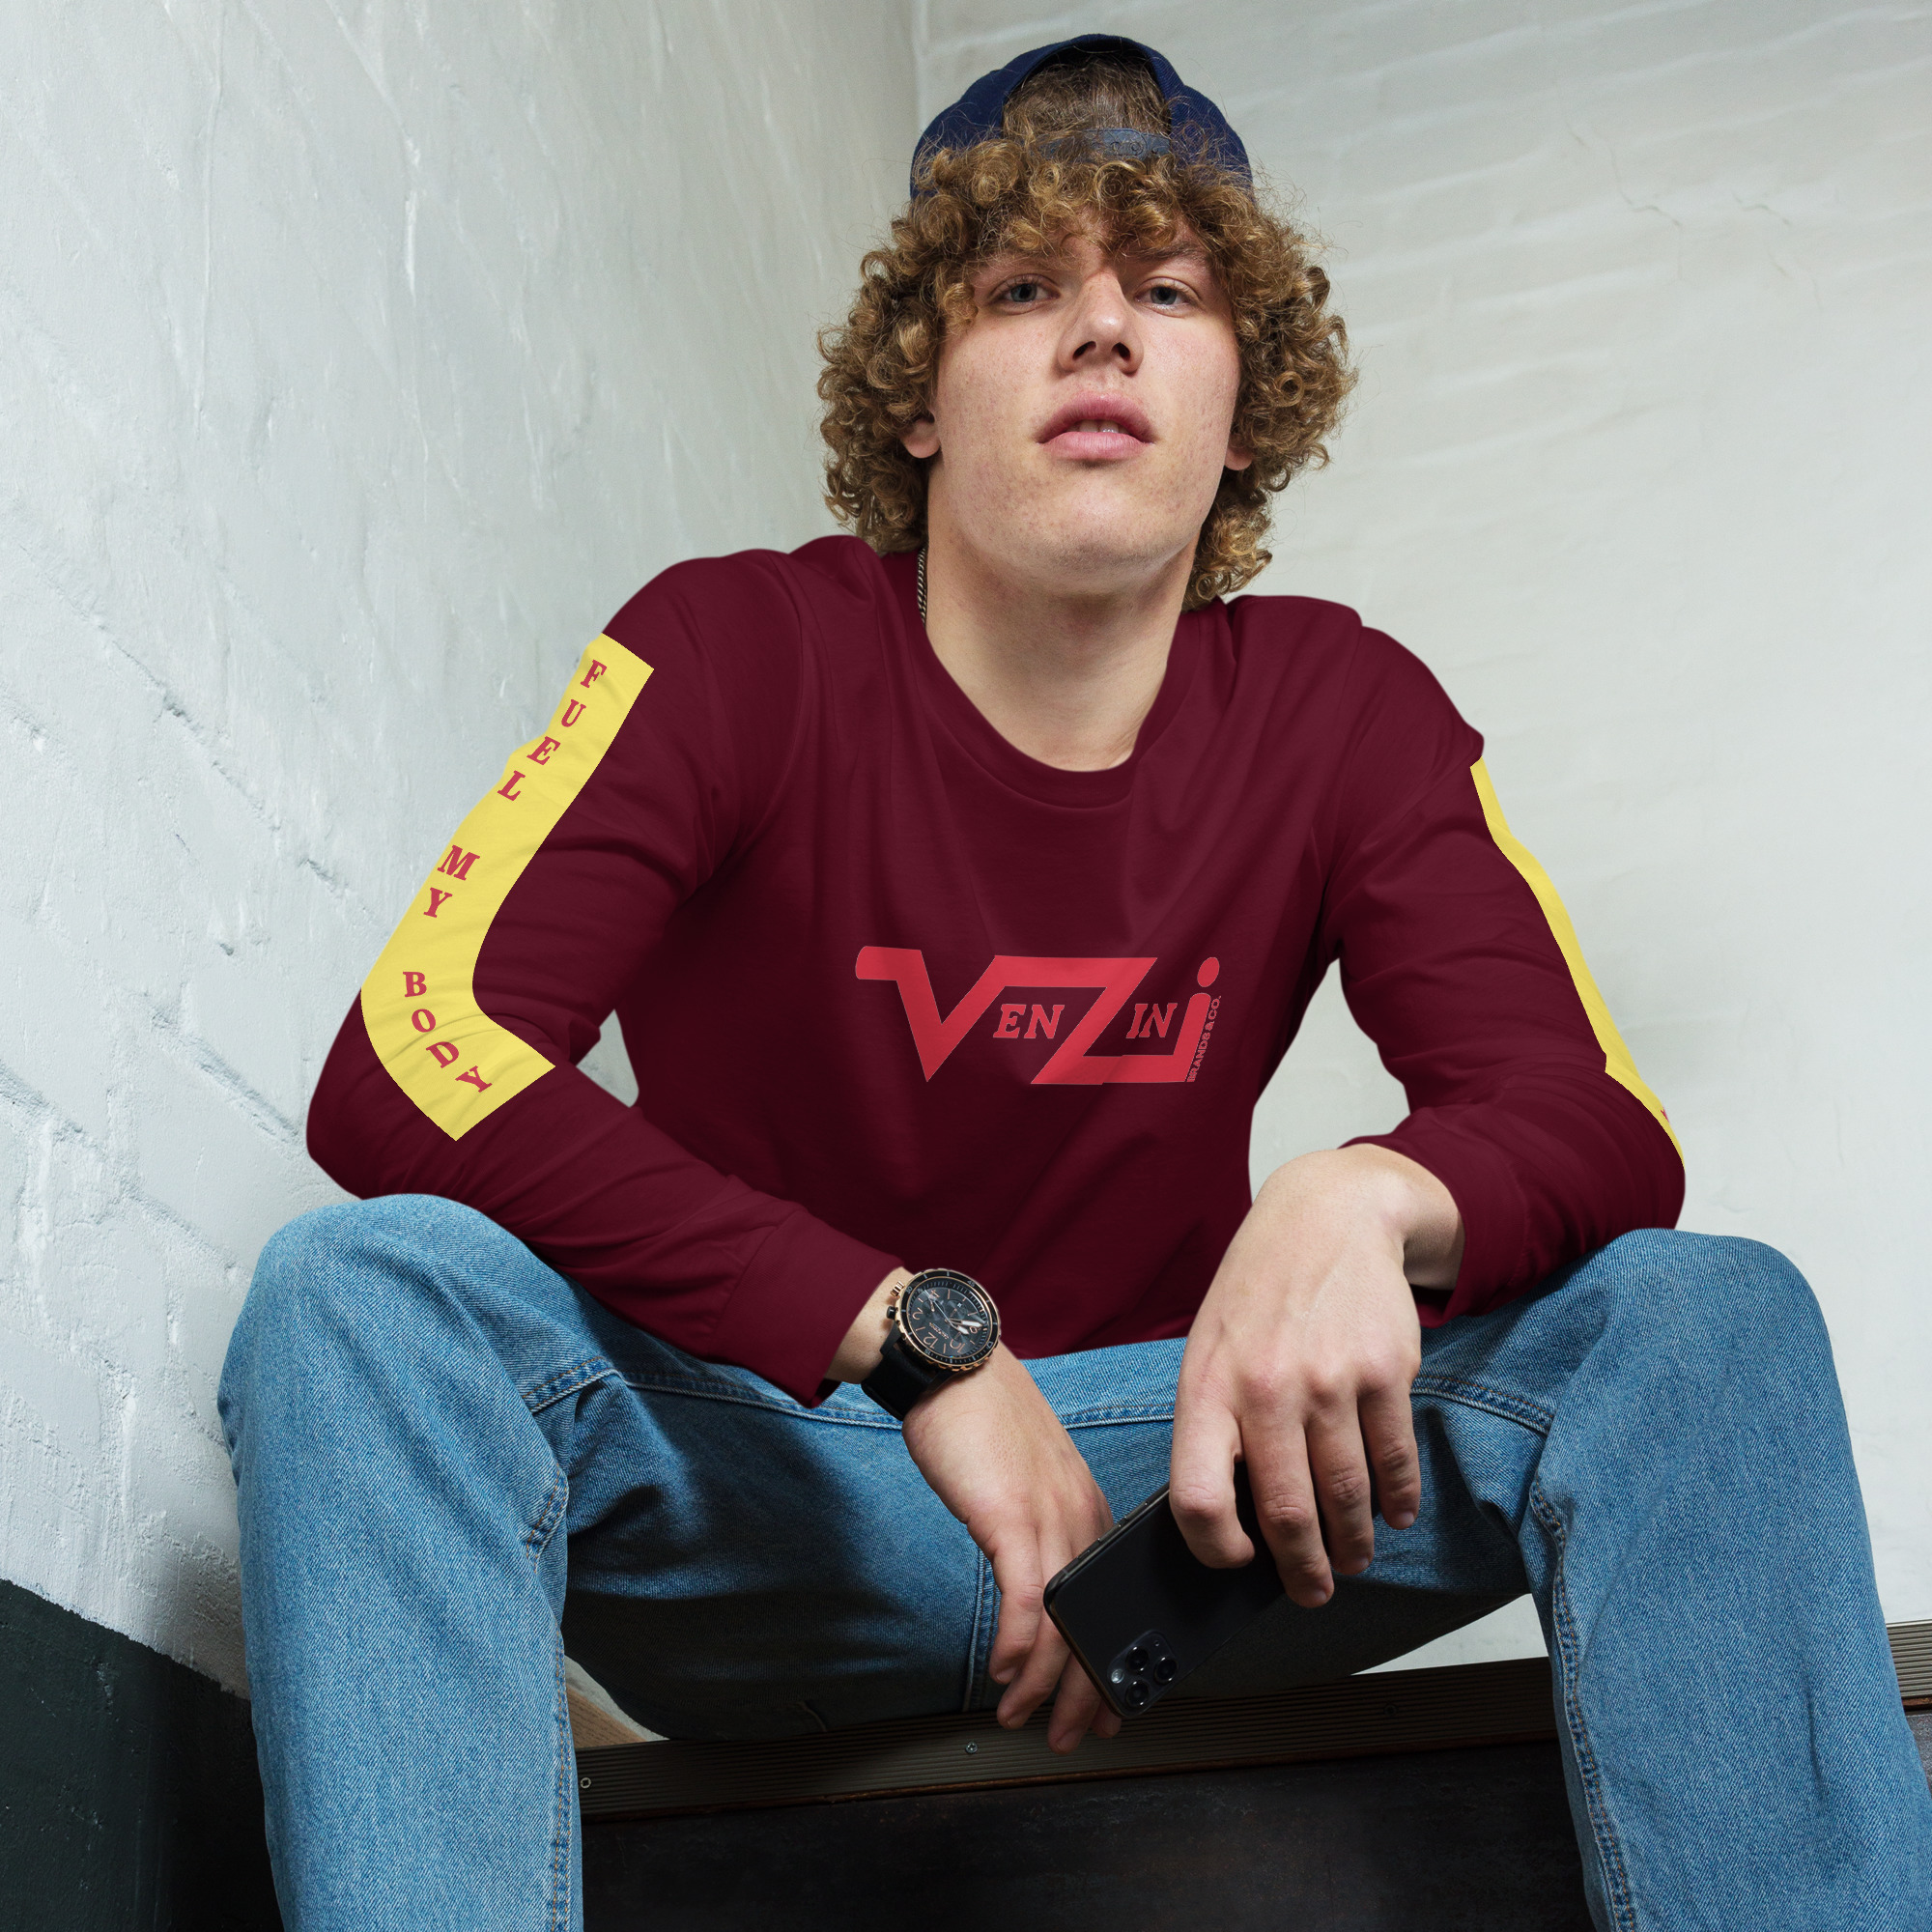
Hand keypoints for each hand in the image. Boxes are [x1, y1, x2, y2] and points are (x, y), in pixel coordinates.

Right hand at [825, 1279, 1118, 1751]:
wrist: (953, 1365)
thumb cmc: (983, 1417)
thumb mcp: (1029, 1475)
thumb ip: (1041, 1523)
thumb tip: (1035, 1582)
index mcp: (1087, 1508)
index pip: (1112, 1602)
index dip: (1112, 1661)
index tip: (1108, 1705)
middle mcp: (1079, 1516)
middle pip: (1094, 1622)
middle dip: (1086, 1691)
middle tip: (1074, 1734)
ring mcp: (1046, 1516)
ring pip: (1062, 1620)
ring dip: (1044, 1682)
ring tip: (1022, 1715)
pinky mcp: (1007, 1515)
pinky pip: (1024, 1596)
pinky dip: (1019, 1644)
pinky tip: (1005, 1671)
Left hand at [1169, 1147, 1460, 1605]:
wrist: (1327, 1216)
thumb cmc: (1259, 1293)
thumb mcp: (1210, 1347)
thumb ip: (1216, 1424)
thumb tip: (1234, 1517)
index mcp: (1208, 1386)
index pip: (1198, 1497)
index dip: (1216, 1549)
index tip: (1237, 1562)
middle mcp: (1267, 1388)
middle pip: (1285, 1514)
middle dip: (1302, 1571)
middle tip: (1311, 1589)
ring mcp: (1330, 1381)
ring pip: (1346, 1498)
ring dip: (1353, 1545)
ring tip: (1352, 1558)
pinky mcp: (1386, 1373)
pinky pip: (1395, 1462)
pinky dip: (1398, 1501)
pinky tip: (1393, 1512)